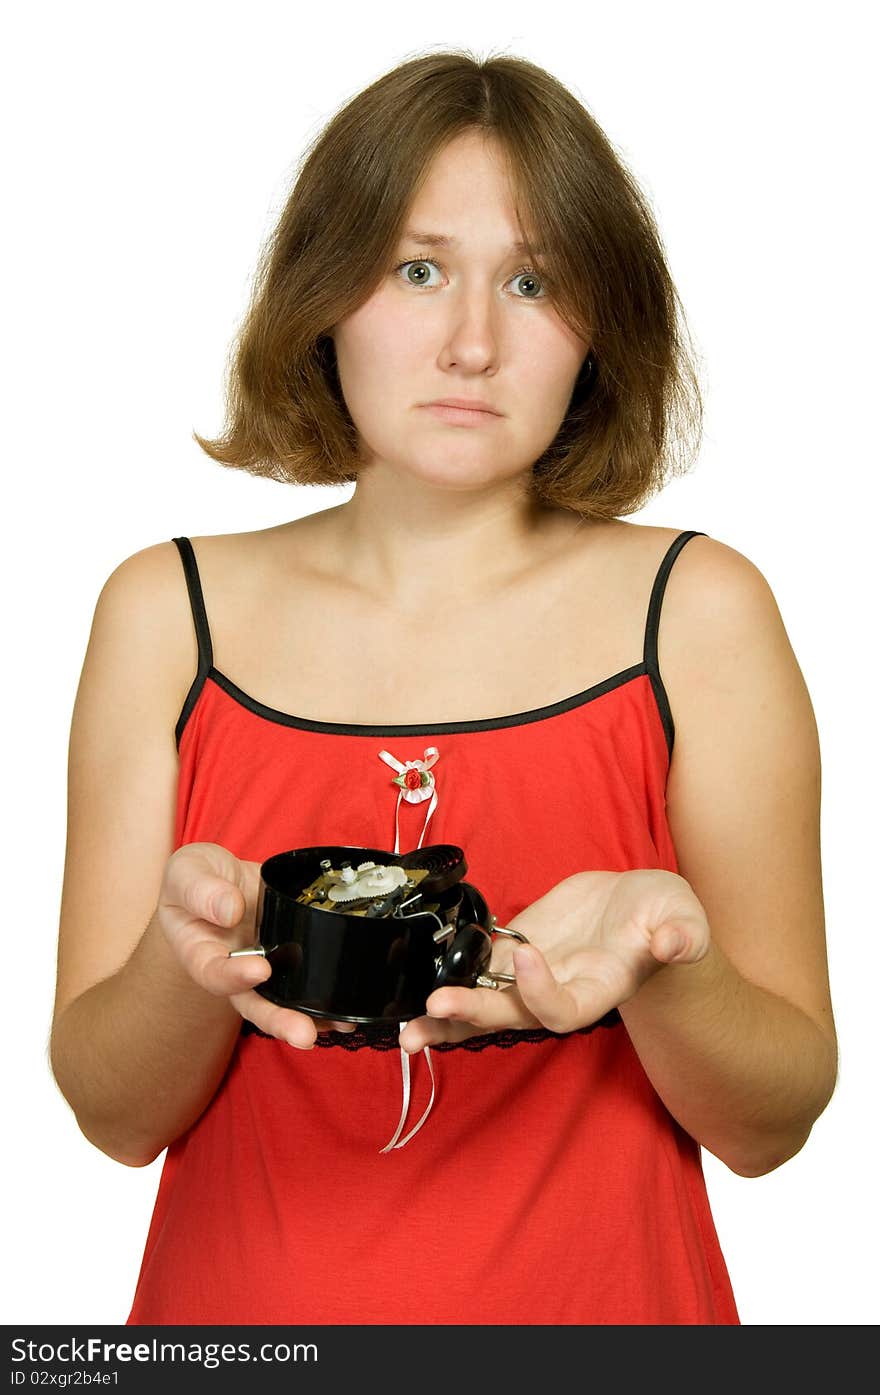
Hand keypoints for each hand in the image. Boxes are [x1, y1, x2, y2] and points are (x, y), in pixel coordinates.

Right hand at [157, 841, 354, 1047]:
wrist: (221, 876)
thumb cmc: (196, 876)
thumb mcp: (187, 870)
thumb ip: (201, 889)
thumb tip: (230, 910)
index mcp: (200, 951)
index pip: (213, 972)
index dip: (234, 977)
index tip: (259, 970)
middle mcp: (234, 968)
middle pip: (253, 1002)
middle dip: (279, 1019)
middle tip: (303, 1034)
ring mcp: (264, 964)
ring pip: (283, 999)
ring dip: (310, 1015)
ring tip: (341, 1024)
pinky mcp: (291, 954)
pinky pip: (306, 980)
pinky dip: (327, 997)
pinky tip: (348, 1010)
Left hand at [399, 868, 710, 1052]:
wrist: (641, 908)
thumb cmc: (666, 919)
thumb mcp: (684, 920)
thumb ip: (682, 936)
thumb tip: (676, 944)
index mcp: (598, 991)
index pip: (560, 1010)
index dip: (539, 991)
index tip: (526, 953)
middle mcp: (558, 990)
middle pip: (510, 1015)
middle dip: (472, 1015)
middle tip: (434, 1009)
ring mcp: (531, 973)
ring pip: (483, 1001)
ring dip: (445, 1015)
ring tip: (407, 1028)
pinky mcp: (514, 947)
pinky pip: (475, 967)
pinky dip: (445, 973)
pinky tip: (412, 977)